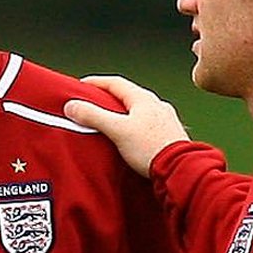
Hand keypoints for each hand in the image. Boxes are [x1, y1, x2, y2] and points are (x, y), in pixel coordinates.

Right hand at [63, 75, 190, 175]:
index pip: (115, 83)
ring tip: (109, 124)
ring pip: (138, 112)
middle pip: (127, 96)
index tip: (81, 86)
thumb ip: (93, 116)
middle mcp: (157, 105)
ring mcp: (165, 120)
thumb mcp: (117, 130)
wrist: (180, 169)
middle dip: (108, 99)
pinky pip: (147, 126)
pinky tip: (130, 139)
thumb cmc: (151, 148)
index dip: (96, 83)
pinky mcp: (169, 136)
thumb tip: (72, 106)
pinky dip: (134, 128)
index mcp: (143, 99)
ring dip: (122, 115)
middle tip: (92, 106)